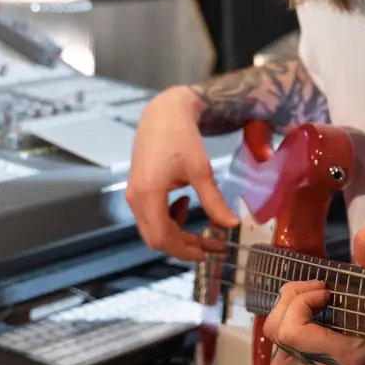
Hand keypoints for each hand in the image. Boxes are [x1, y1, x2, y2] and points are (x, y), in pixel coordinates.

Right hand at [126, 86, 238, 260]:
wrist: (163, 113)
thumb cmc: (181, 136)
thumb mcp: (200, 170)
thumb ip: (213, 200)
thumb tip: (230, 225)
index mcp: (148, 194)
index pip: (163, 238)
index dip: (186, 250)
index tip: (210, 251)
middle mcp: (136, 198)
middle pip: (156, 238)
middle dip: (184, 246)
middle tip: (211, 245)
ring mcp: (134, 194)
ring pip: (153, 229)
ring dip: (178, 233)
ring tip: (202, 227)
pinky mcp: (138, 189)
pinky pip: (151, 216)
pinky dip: (169, 219)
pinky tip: (184, 204)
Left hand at [264, 229, 364, 364]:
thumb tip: (364, 235)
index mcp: (343, 354)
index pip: (291, 333)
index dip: (299, 303)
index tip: (324, 289)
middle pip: (278, 340)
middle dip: (289, 307)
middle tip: (315, 292)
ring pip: (279, 359)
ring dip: (286, 327)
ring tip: (307, 308)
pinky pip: (292, 358)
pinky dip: (293, 338)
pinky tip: (312, 318)